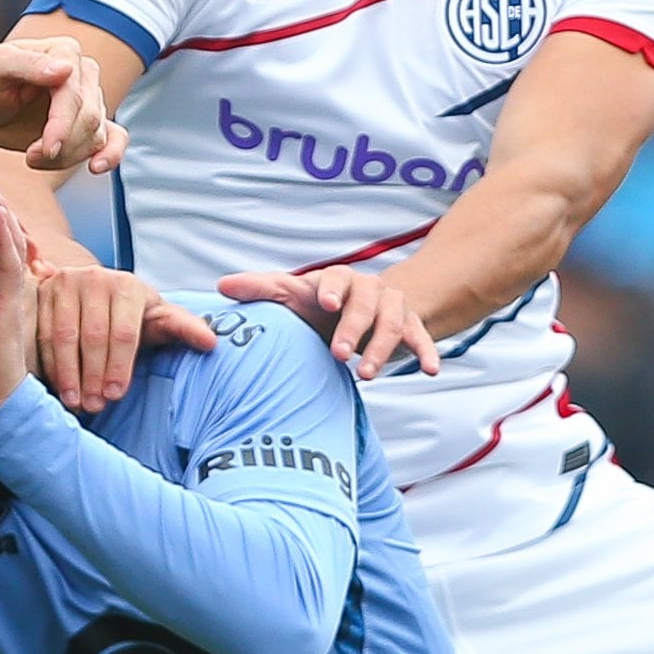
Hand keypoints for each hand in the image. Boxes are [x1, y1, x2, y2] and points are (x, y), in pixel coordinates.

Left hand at [0, 37, 124, 174]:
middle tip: (31, 156)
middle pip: (90, 117)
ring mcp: (89, 98)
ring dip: (67, 156)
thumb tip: (65, 70)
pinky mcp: (89, 123)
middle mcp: (82, 72)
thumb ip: (25, 63)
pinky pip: (115, 138)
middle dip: (63, 144)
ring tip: (34, 158)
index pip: (74, 93)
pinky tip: (96, 166)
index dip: (62, 124)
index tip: (44, 148)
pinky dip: (111, 154)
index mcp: (64, 52)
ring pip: (96, 135)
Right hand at [33, 265, 218, 412]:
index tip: (116, 396)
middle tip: (94, 406)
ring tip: (75, 402)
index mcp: (128, 286)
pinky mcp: (41, 292)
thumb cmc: (131, 315)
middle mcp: (95, 278)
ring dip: (69, 373)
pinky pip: (42, 333)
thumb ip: (183, 329)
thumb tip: (211, 343)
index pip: (124, 332)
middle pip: (93, 335)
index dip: (120, 367)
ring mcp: (65, 282)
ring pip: (63, 335)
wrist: (93, 292)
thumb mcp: (158, 320)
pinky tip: (57, 386)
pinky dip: (49, 363)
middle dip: (93, 375)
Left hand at [216, 265, 440, 377]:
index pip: (336, 278)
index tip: (326, 304)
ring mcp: (391, 307)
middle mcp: (367, 289)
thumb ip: (260, 290)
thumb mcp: (289, 297)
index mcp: (336, 280)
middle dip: (354, 329)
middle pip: (365, 304)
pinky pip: (421, 338)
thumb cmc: (317, 305)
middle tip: (339, 355)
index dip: (333, 289)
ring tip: (366, 375)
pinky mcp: (411, 327)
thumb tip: (222, 286)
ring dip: (382, 348)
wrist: (361, 311)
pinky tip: (431, 370)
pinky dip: (427, 352)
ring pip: (393, 323)